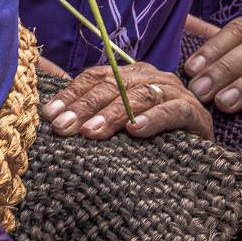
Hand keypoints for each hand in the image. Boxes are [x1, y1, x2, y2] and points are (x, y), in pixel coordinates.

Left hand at [40, 63, 212, 139]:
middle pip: (114, 85)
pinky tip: (135, 130)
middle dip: (85, 106)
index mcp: (131, 76)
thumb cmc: (149, 144)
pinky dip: (154, 119)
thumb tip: (45, 110)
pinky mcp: (196, 114)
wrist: (196, 164)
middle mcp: (153, 78)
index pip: (96, 77)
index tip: (50, 115)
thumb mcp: (115, 126)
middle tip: (64, 127)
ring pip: (140, 96)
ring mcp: (176, 94)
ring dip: (113, 114)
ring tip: (91, 132)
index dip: (72, 94)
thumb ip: (87, 114)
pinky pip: (173, 111)